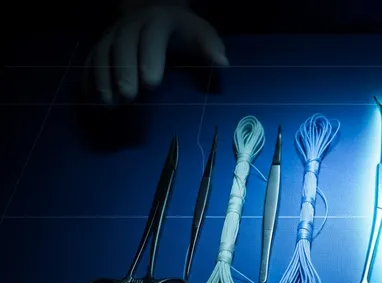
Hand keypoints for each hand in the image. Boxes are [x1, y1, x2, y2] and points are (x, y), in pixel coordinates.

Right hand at [85, 4, 227, 104]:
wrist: (151, 9)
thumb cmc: (181, 29)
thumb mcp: (200, 32)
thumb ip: (210, 46)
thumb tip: (223, 63)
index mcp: (156, 20)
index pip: (151, 38)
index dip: (149, 58)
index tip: (152, 83)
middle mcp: (129, 26)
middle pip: (121, 47)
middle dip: (122, 72)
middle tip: (128, 97)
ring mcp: (111, 36)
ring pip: (101, 54)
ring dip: (102, 79)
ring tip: (109, 103)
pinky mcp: (100, 47)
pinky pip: (89, 62)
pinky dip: (88, 81)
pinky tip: (93, 101)